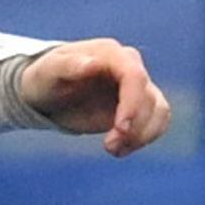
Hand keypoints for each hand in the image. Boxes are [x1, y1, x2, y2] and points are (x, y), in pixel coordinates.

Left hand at [15, 38, 173, 154]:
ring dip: (142, 135)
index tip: (120, 129)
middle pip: (149, 96)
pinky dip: (144, 139)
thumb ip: (70, 65)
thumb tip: (94, 63)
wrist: (48, 93)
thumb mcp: (49, 72)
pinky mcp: (138, 106)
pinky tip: (120, 149)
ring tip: (113, 150)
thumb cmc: (45, 78)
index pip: (134, 76)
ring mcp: (136, 87)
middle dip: (134, 126)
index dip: (133, 104)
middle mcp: (129, 66)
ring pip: (159, 111)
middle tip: (109, 147)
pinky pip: (157, 122)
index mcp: (110, 54)